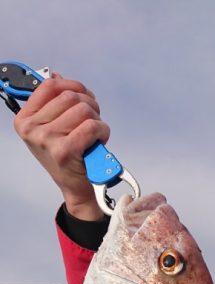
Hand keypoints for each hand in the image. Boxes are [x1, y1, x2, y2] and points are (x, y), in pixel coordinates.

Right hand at [13, 75, 109, 219]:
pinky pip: (91, 126)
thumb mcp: (51, 128)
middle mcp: (32, 129)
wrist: (75, 187)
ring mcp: (46, 139)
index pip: (49, 85)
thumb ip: (53, 103)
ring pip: (82, 110)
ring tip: (95, 133)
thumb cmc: (67, 157)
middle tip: (93, 120)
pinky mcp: (64, 151)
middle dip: (89, 105)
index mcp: (25, 119)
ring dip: (97, 119)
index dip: (72, 86)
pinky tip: (100, 140)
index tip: (83, 95)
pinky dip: (102, 131)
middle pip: (70, 97)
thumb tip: (57, 77)